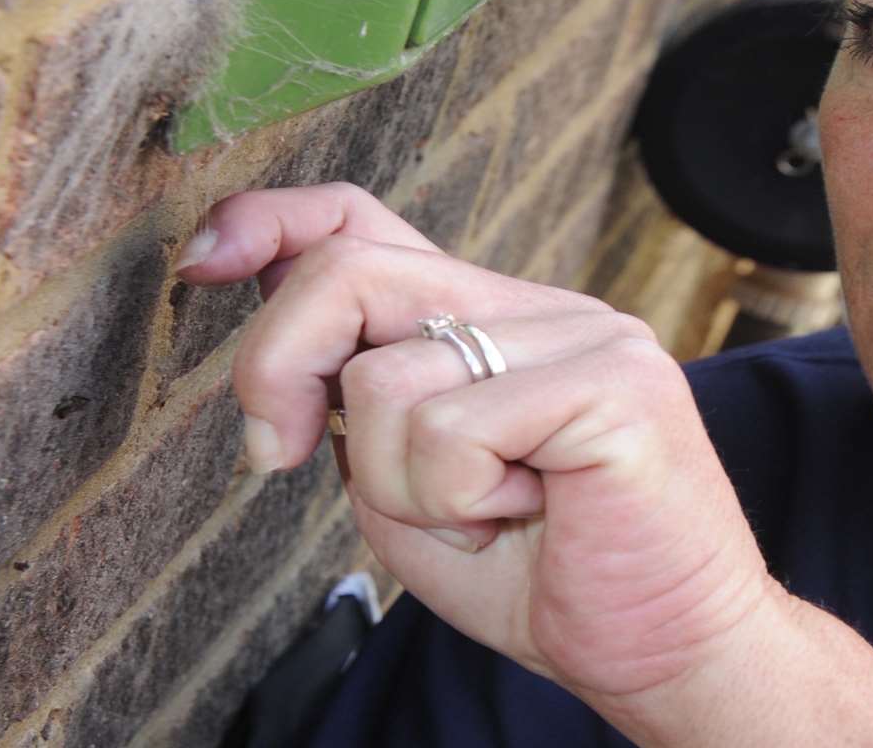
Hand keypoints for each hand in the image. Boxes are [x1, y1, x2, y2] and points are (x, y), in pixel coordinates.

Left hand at [176, 183, 782, 700]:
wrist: (667, 652)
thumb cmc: (542, 577)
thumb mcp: (407, 490)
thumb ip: (355, 411)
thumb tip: (281, 366)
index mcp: (489, 319)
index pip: (365, 219)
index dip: (273, 221)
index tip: (206, 263)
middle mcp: (538, 306)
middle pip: (352, 270)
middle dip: (277, 369)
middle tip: (279, 456)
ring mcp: (585, 334)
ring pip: (389, 380)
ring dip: (401, 486)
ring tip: (484, 514)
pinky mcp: (616, 383)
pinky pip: (454, 431)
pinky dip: (459, 502)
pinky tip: (529, 515)